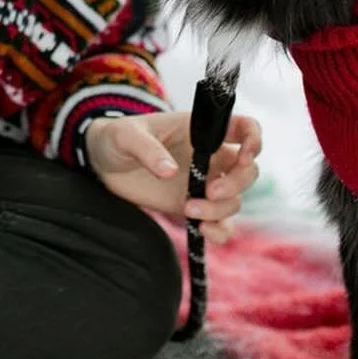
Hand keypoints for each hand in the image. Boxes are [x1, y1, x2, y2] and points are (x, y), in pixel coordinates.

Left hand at [83, 110, 261, 240]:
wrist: (103, 163)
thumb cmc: (117, 137)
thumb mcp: (126, 136)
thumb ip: (147, 150)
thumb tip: (170, 171)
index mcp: (199, 130)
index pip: (243, 127)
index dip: (254, 139)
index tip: (244, 155)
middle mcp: (209, 156)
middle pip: (248, 170)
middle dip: (237, 183)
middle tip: (210, 191)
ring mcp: (204, 184)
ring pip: (235, 200)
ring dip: (220, 210)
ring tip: (189, 211)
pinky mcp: (194, 207)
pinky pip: (221, 224)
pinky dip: (220, 231)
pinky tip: (202, 231)